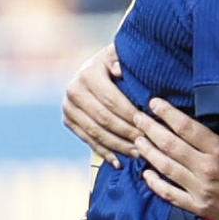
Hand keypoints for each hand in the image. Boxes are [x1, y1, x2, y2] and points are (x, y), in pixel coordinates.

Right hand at [62, 45, 142, 167]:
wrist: (96, 67)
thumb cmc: (120, 62)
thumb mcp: (123, 56)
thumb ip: (124, 61)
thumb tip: (118, 70)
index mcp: (88, 73)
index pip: (112, 100)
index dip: (131, 114)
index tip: (151, 125)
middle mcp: (73, 90)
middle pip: (104, 119)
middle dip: (128, 133)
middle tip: (148, 143)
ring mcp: (68, 107)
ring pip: (96, 132)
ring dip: (118, 146)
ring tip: (139, 154)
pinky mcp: (68, 120)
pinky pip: (87, 140)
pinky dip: (104, 152)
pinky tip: (118, 163)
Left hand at [132, 98, 218, 219]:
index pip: (187, 127)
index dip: (168, 114)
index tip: (154, 103)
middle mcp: (207, 169)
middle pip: (170, 145)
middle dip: (151, 129)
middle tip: (136, 117)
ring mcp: (201, 190)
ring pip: (166, 167)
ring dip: (149, 152)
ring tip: (137, 140)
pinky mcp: (200, 208)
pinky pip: (170, 194)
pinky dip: (155, 184)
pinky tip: (146, 174)